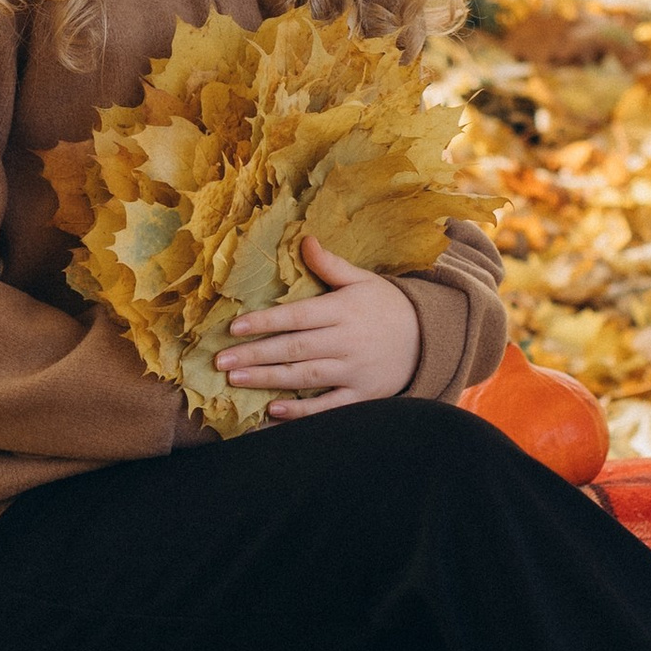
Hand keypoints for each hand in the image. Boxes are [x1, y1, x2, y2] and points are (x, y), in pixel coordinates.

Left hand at [216, 234, 422, 418]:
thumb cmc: (386, 307)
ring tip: (236, 380)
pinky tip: (274, 410)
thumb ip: (330, 265)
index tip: (234, 328)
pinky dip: (302, 411)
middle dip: (256, 354)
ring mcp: (354, 371)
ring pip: (305, 377)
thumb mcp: (362, 280)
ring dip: (269, 379)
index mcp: (343, 310)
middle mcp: (346, 342)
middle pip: (294, 349)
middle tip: (221, 360)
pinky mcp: (361, 395)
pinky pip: (328, 406)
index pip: (297, 316)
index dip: (265, 322)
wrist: (428, 340)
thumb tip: (303, 240)